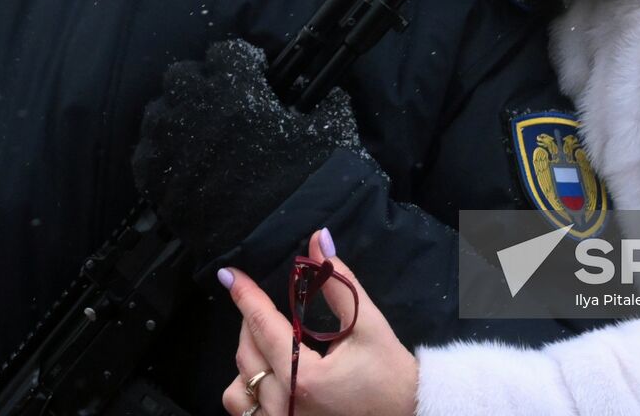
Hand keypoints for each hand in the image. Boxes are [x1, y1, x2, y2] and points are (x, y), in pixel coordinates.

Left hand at [130, 40, 362, 262]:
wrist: (277, 243)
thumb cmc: (304, 182)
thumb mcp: (328, 132)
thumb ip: (325, 103)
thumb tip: (327, 94)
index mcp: (236, 87)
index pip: (227, 52)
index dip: (243, 64)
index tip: (254, 77)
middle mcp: (195, 107)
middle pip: (182, 75)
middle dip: (201, 84)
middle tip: (222, 104)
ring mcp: (169, 144)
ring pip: (159, 112)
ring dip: (177, 116)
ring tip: (200, 136)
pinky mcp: (156, 181)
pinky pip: (147, 154)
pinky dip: (162, 155)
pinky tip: (184, 166)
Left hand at [221, 230, 417, 415]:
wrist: (410, 414)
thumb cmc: (390, 375)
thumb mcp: (367, 325)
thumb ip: (338, 283)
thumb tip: (319, 241)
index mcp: (304, 378)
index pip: (263, 326)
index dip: (245, 296)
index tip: (230, 274)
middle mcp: (285, 406)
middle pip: (246, 355)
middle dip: (251, 323)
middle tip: (263, 304)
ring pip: (238, 390)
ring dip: (248, 362)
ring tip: (269, 345)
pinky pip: (247, 413)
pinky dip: (250, 391)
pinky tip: (271, 375)